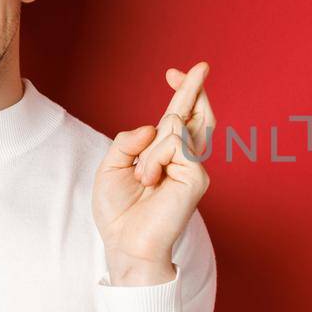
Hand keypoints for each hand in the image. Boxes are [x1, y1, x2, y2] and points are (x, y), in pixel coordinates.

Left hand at [92, 62, 215, 285]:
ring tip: (143, 180)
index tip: (174, 73)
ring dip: (149, 151)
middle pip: (196, 115)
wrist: (125, 244)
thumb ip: (128, 142)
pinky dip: (153, 160)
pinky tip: (149, 182)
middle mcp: (184, 160)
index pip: (178, 118)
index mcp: (165, 156)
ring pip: (174, 128)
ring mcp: (193, 168)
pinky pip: (173, 145)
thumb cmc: (119, 213)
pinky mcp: (197, 177)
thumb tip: (154, 125)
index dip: (182, 93)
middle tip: (200, 67)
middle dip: (193, 89)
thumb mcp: (111, 167)